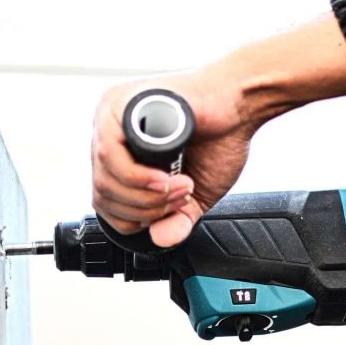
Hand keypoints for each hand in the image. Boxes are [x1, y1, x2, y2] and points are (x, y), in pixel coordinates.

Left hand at [91, 69, 254, 246]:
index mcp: (125, 154)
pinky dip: (138, 178)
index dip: (136, 220)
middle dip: (145, 211)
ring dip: (146, 196)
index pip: (107, 202)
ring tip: (180, 187)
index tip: (170, 212)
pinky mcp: (119, 106)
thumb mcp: (195, 194)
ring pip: (105, 179)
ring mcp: (112, 118)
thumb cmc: (221, 136)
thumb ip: (177, 219)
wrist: (241, 104)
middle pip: (104, 195)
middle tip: (180, 199)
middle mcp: (112, 135)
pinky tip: (166, 178)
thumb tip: (160, 240)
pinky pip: (110, 156)